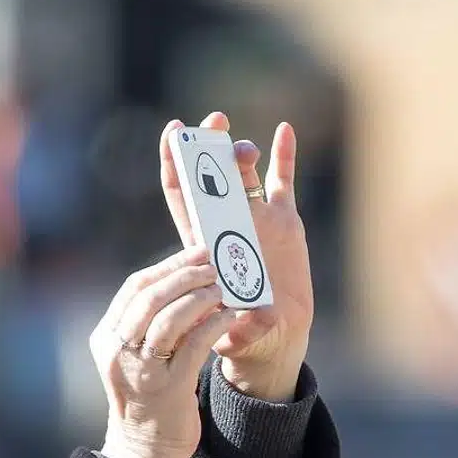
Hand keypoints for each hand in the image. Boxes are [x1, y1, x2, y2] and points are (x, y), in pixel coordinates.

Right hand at [90, 247, 238, 457]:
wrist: (145, 448)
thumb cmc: (148, 396)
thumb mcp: (138, 355)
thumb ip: (152, 324)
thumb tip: (189, 284)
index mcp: (106, 338)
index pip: (133, 288)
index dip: (167, 266)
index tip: (196, 253)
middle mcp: (117, 352)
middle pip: (149, 297)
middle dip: (184, 275)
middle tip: (213, 265)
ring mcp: (140, 371)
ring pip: (167, 318)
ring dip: (199, 297)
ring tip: (222, 288)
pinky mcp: (167, 388)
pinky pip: (193, 345)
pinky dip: (213, 325)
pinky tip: (229, 316)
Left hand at [160, 113, 314, 400]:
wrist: (271, 336)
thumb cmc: (239, 333)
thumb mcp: (233, 331)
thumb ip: (235, 324)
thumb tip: (238, 318)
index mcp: (204, 242)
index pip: (182, 194)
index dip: (175, 162)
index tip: (173, 131)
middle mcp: (226, 224)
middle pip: (213, 175)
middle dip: (210, 145)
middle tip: (213, 121)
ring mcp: (256, 219)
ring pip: (245, 174)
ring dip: (242, 153)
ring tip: (243, 149)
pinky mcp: (284, 221)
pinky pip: (282, 181)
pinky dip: (283, 155)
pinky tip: (284, 130)